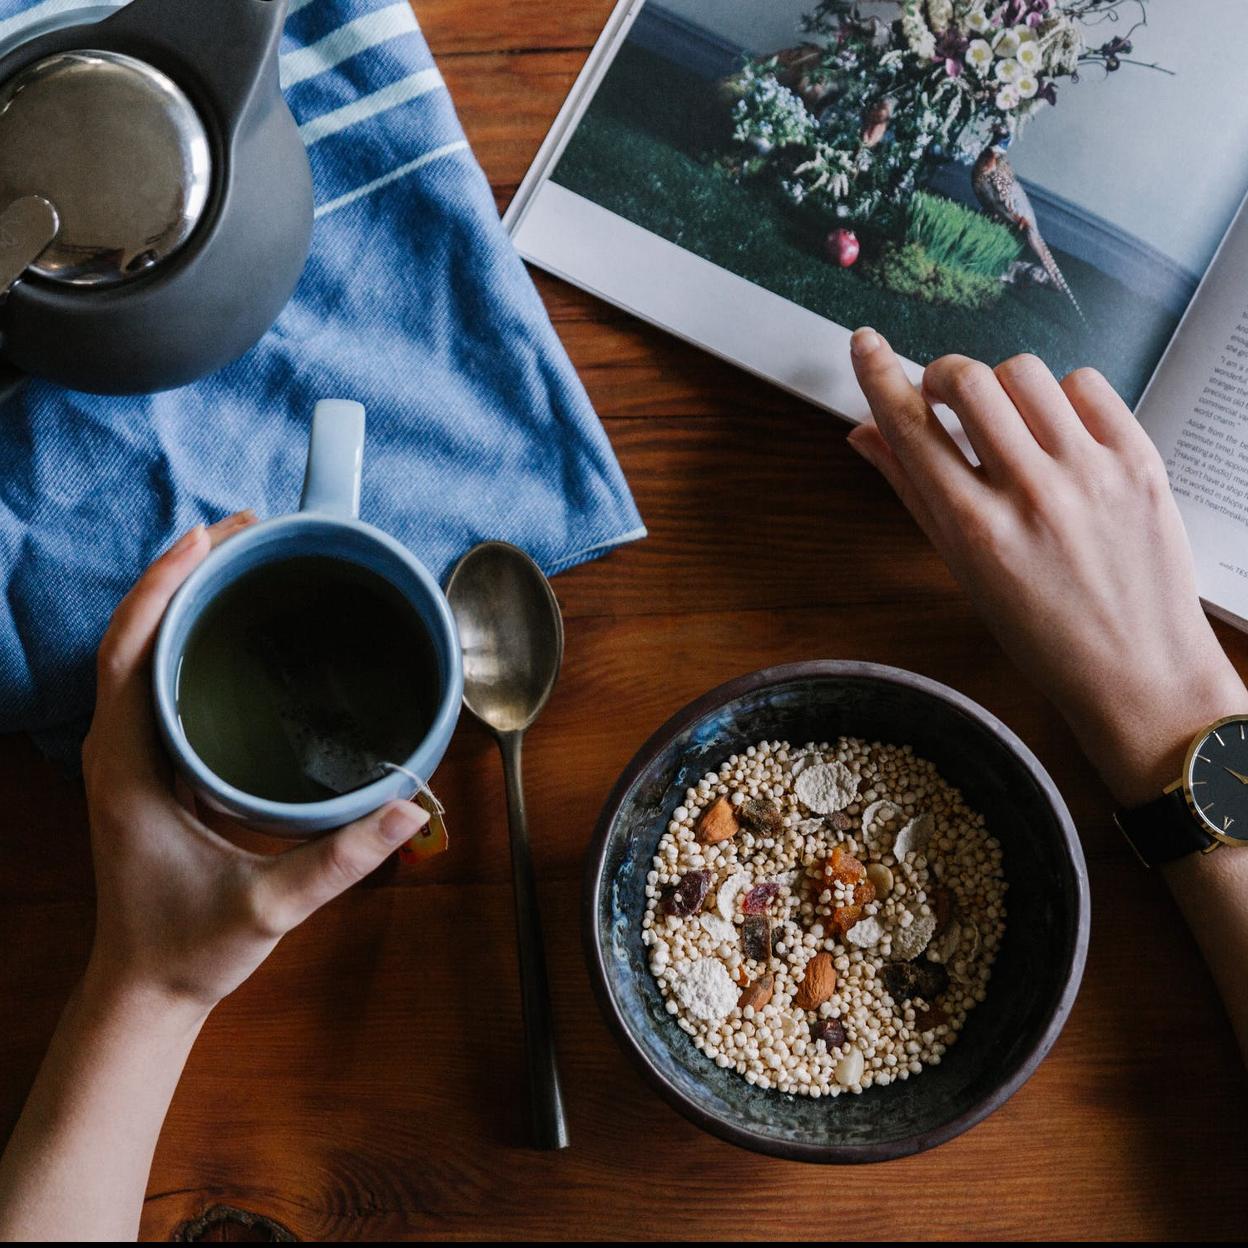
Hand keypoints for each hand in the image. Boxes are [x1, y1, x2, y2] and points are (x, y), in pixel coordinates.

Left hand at [81, 513, 430, 1016]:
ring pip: (141, 652)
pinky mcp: (149, 765)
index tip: (209, 537)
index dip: (163, 587)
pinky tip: (232, 627)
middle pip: (133, 635)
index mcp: (129, 768)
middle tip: (247, 531)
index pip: (129, 653)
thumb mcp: (269, 906)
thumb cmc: (190, 947)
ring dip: (182, 598)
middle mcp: (119, 749)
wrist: (145, 988)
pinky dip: (186, 636)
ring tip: (241, 559)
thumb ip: (341, 860)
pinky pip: (156, 679)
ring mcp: (130, 755)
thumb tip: (411, 808)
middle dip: (181, 572)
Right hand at [847, 329, 1247, 806]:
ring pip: (1026, 372)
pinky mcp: (1139, 459)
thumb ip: (913, 494)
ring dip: (1002, 385)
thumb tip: (866, 435)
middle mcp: (1031, 494)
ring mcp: (1090, 473)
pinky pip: (1087, 384)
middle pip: (968, 380)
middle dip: (943, 374)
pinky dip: (1061, 395)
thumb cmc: (1044, 635)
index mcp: (976, 530)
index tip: (865, 344)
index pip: (911, 428)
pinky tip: (1057, 430)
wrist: (1139, 671)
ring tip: (1009, 422)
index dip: (879, 375)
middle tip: (944, 395)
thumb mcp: (963, 572)